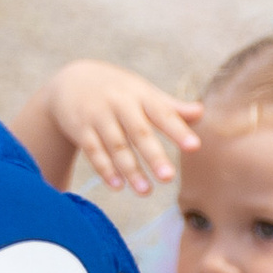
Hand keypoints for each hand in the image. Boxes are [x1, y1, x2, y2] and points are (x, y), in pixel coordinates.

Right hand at [38, 59, 201, 194]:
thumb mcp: (143, 93)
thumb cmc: (119, 91)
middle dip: (153, 155)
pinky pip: (93, 151)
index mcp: (141, 95)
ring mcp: (98, 116)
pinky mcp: (80, 129)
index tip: (194, 147)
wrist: (71, 80)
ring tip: (146, 192)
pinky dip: (105, 169)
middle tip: (168, 177)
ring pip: (116, 146)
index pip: (163, 114)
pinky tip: (118, 186)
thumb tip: (201, 113)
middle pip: (139, 132)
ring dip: (130, 170)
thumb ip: (170, 107)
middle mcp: (119, 104)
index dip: (178, 130)